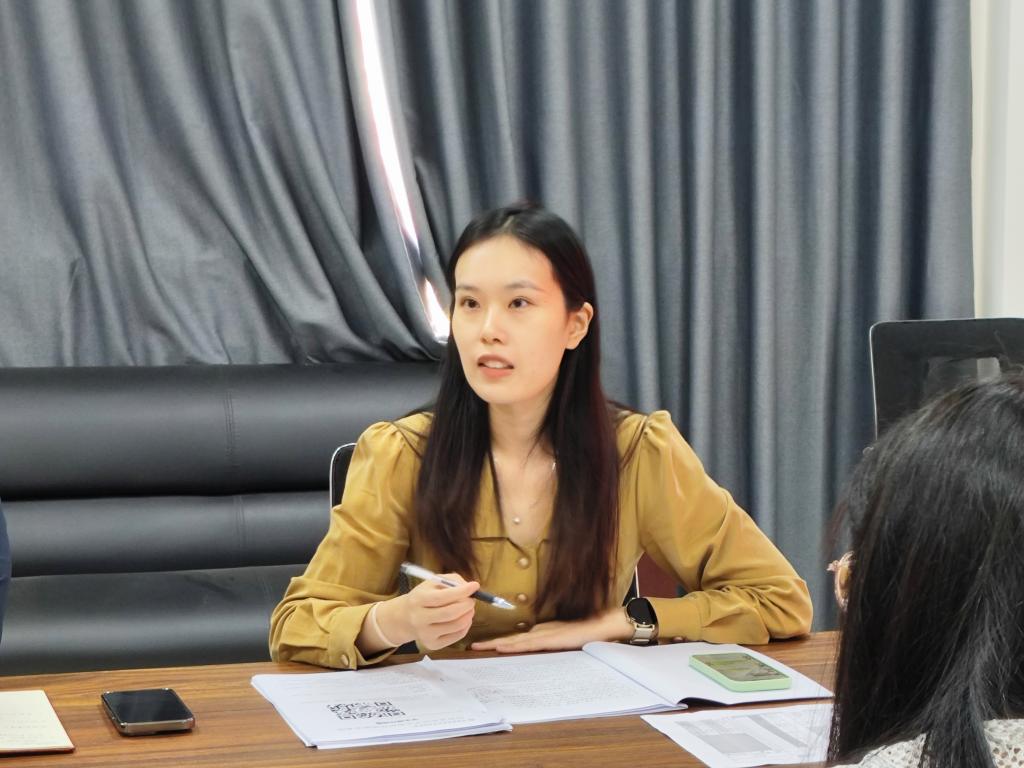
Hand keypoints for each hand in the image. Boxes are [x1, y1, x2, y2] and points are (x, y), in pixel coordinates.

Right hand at [378, 573, 478, 650]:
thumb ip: (451, 581)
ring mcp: (425, 634)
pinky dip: (466, 625)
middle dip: (466, 605)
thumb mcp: (432, 583)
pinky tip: (464, 618)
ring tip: (469, 608)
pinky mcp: (432, 645)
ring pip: (456, 626)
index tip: (474, 586)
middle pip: (449, 613)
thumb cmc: (424, 597)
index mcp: (418, 600)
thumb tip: (469, 588)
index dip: (461, 592)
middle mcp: (419, 619)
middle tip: (472, 599)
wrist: (405, 618)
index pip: (441, 597)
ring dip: (468, 615)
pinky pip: (457, 636)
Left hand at [469, 607, 632, 652]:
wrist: (603, 624)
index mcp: (540, 632)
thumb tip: (531, 642)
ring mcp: (546, 635)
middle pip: (510, 640)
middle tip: (471, 647)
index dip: (496, 642)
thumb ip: (547, 638)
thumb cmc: (584, 630)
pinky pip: (530, 644)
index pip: (514, 639)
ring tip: (481, 647)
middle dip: (491, 643)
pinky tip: (504, 647)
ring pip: (517, 641)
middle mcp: (540, 632)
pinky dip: (516, 646)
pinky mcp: (553, 639)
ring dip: (498, 644)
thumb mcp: (561, 636)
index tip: (479, 645)